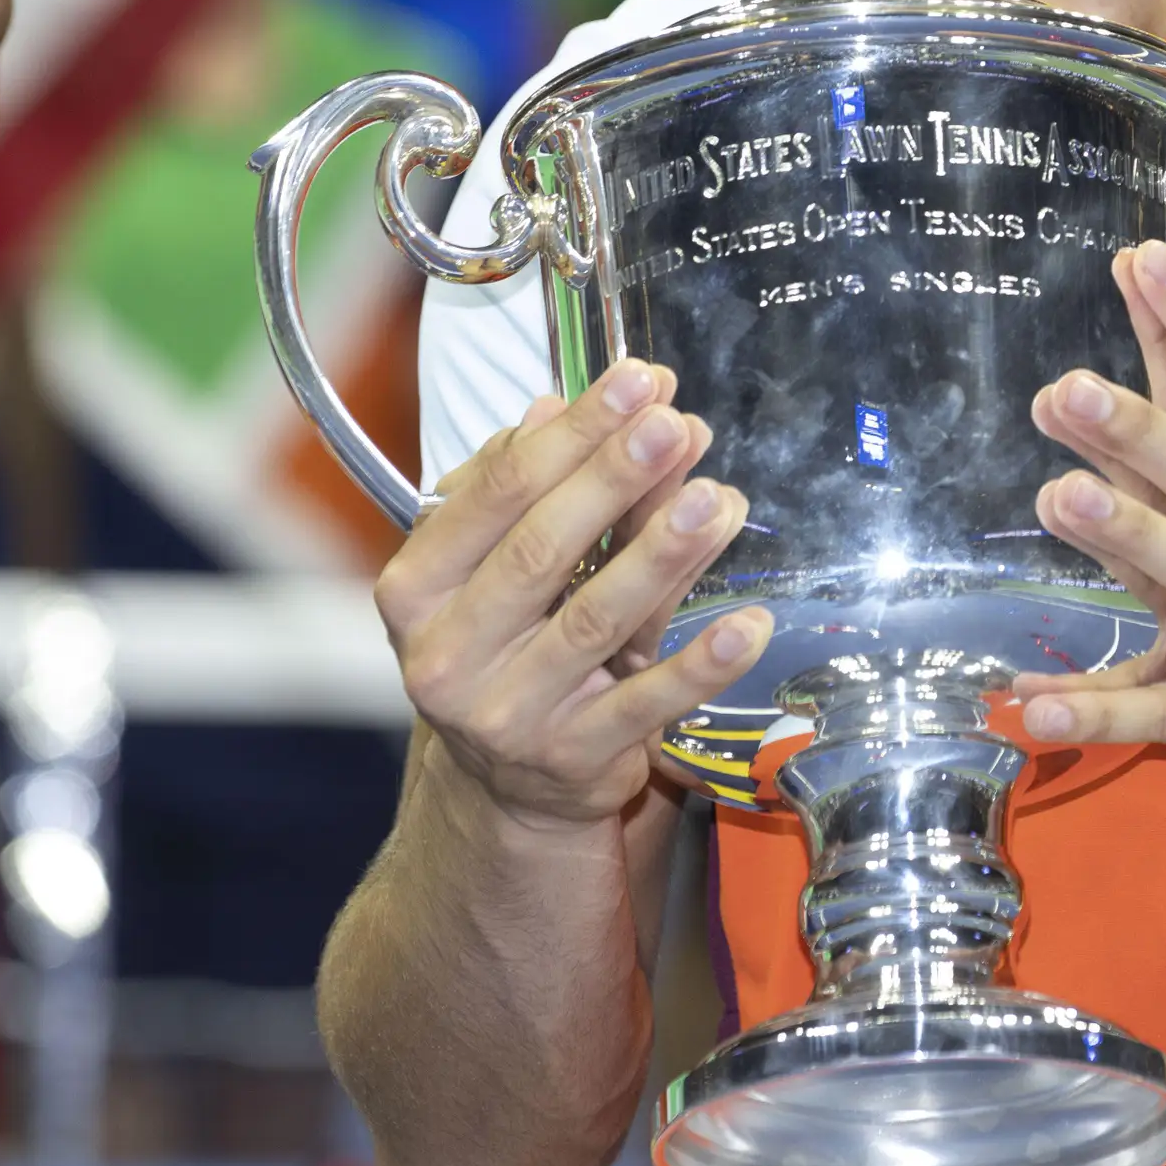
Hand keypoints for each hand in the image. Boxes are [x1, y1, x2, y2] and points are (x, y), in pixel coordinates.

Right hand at [373, 361, 768, 832]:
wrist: (510, 783)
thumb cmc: (509, 641)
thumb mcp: (500, 565)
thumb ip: (529, 489)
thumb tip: (552, 406)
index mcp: (416, 589)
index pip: (497, 495)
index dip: (571, 434)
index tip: (637, 382)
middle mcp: (448, 654)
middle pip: (541, 551)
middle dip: (614, 479)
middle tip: (674, 426)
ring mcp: (507, 713)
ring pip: (596, 619)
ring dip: (663, 555)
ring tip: (717, 499)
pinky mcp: (573, 758)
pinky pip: (647, 704)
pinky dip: (701, 664)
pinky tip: (748, 623)